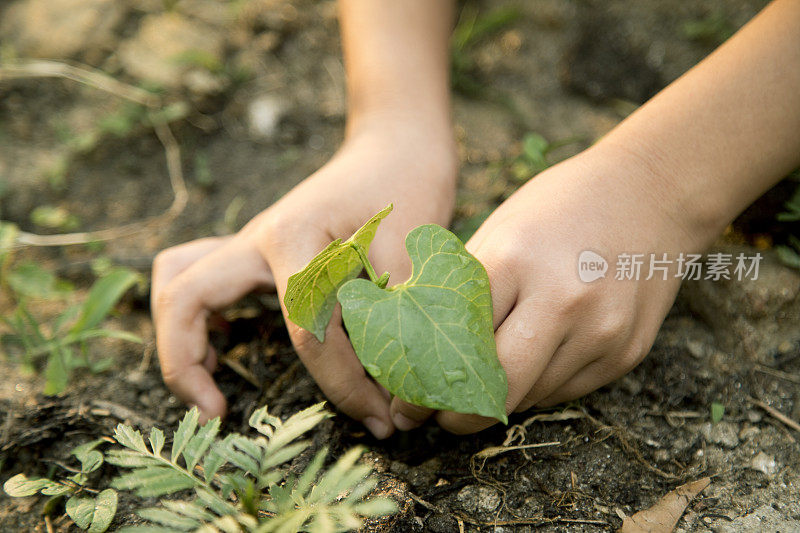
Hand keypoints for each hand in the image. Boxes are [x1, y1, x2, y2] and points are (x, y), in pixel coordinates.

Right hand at [152, 122, 455, 437]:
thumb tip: (403, 398)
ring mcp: (250, 241)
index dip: (345, 386)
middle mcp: (257, 236)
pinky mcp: (257, 250)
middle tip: (215, 417)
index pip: (305, 332)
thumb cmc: (409, 186)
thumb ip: (403, 318)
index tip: (382, 419)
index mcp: (295, 235)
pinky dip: (198, 317)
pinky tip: (228, 343)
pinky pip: (199, 279)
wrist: (396, 143)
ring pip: (177, 282)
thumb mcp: (415, 248)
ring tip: (207, 388)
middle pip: (185, 298)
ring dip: (177, 337)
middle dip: (187, 364)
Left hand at [390, 144, 718, 432]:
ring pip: (532, 397)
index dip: (427, 380)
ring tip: (478, 393)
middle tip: (438, 418)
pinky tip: (528, 369)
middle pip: (498, 388)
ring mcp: (601, 330)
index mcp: (516, 260)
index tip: (407, 403)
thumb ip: (464, 288)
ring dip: (500, 402)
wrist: (652, 193)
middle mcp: (563, 300)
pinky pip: (567, 390)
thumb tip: (420, 344)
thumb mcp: (500, 230)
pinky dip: (539, 388)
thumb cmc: (560, 206)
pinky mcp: (627, 351)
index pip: (457, 341)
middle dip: (459, 416)